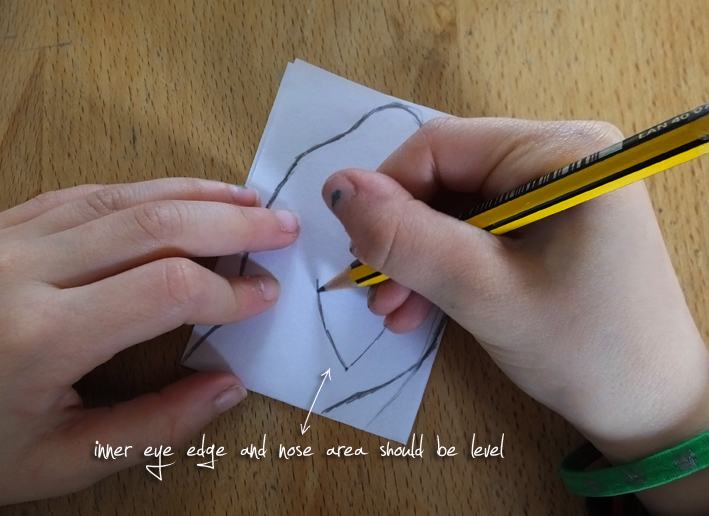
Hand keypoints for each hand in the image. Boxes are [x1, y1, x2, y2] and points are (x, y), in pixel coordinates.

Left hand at [0, 178, 298, 503]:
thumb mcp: (59, 460)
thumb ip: (152, 427)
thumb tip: (228, 387)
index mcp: (40, 338)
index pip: (166, 290)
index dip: (229, 291)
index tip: (265, 296)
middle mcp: (24, 272)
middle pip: (155, 225)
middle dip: (232, 224)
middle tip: (282, 226)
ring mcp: (8, 239)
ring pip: (123, 197)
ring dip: (195, 195)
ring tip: (246, 200)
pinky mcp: (1, 226)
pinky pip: (85, 194)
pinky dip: (144, 190)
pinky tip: (179, 194)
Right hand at [322, 118, 708, 514]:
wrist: (649, 410)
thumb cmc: (582, 350)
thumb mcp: (483, 292)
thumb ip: (406, 239)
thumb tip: (337, 189)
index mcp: (561, 152)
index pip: (440, 146)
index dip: (386, 193)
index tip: (357, 249)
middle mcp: (559, 157)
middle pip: (445, 179)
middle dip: (402, 238)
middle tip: (375, 293)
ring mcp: (554, 191)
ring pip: (453, 210)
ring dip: (416, 259)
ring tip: (394, 312)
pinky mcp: (547, 224)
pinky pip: (475, 233)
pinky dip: (443, 268)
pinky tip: (420, 308)